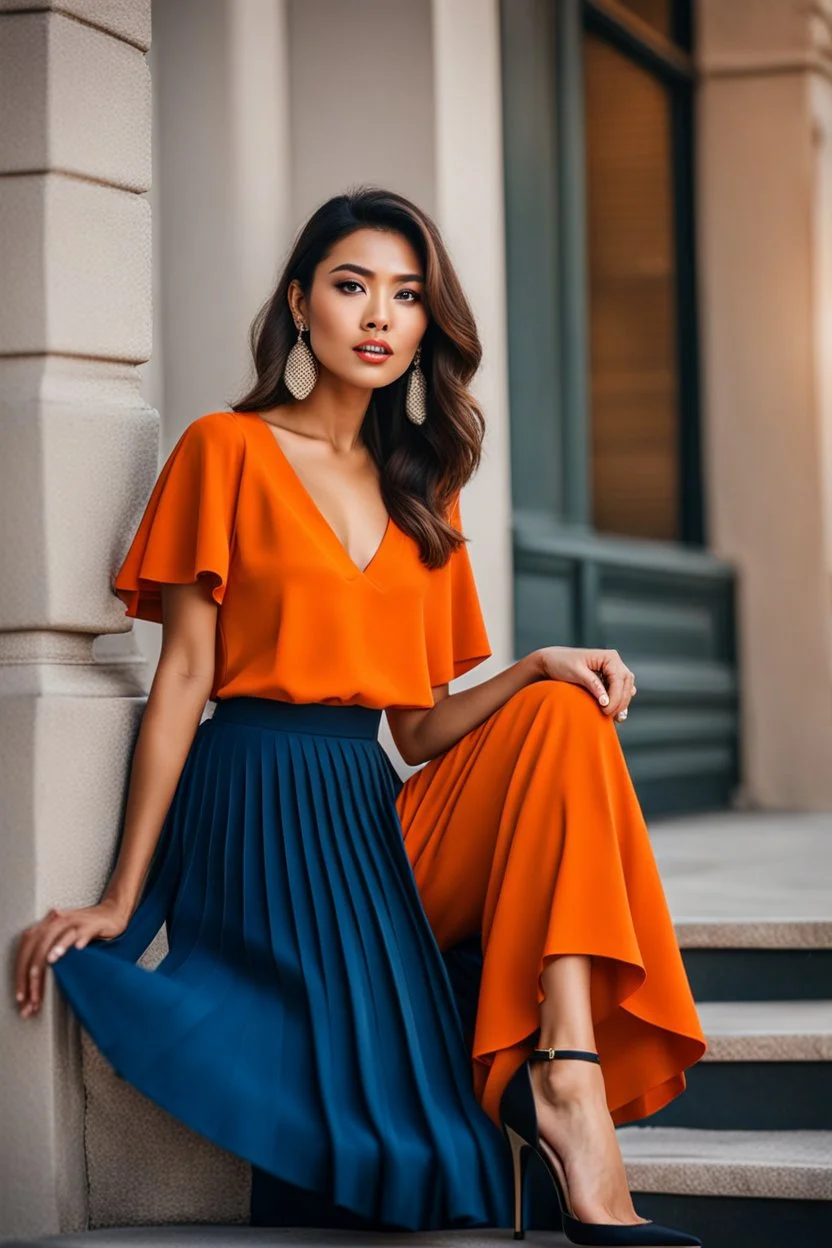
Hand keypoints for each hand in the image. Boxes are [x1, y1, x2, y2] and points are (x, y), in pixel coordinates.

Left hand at [14, 898, 131, 1018]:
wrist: (111, 912)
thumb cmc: (85, 928)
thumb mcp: (62, 936)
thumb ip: (48, 950)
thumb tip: (33, 980)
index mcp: (48, 924)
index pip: (28, 944)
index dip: (22, 967)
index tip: (23, 991)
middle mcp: (59, 920)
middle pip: (42, 940)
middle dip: (36, 965)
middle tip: (33, 985)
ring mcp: (77, 921)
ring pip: (62, 934)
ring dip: (56, 948)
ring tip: (52, 960)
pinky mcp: (93, 924)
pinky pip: (85, 931)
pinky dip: (81, 938)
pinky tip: (79, 948)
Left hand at [534, 646, 636, 722]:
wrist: (552, 662)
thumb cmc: (562, 663)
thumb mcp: (576, 672)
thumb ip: (593, 684)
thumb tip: (606, 701)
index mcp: (609, 657)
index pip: (619, 679)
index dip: (616, 697)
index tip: (606, 710)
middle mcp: (614, 662)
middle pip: (626, 685)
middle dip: (620, 702)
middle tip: (609, 716)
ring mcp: (613, 670)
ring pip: (626, 689)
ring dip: (622, 703)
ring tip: (615, 718)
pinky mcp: (609, 679)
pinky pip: (620, 691)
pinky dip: (618, 701)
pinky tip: (614, 712)